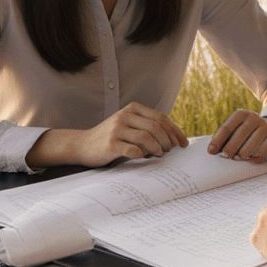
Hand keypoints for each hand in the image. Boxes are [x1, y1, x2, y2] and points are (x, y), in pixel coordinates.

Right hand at [26, 102, 187, 168]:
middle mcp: (125, 115)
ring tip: (160, 154)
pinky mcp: (110, 143)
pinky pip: (133, 149)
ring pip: (147, 137)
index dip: (174, 131)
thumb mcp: (129, 125)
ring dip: (158, 148)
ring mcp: (117, 129)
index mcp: (132, 108)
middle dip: (168, 140)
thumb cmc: (112, 137)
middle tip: (171, 150)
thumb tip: (173, 139)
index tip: (183, 143)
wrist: (83, 144)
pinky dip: (143, 155)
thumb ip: (147, 127)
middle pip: (156, 126)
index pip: (160, 117)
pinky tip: (144, 157)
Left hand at [208, 110, 266, 161]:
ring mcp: (266, 127)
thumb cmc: (249, 133)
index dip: (217, 140)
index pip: (227, 127)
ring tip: (238, 158)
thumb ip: (226, 138)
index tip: (211, 151)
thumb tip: (212, 150)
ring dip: (243, 154)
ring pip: (251, 144)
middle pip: (239, 135)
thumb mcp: (237, 130)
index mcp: (241, 114)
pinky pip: (263, 150)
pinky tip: (251, 159)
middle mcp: (254, 118)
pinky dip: (255, 157)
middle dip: (230, 148)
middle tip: (226, 156)